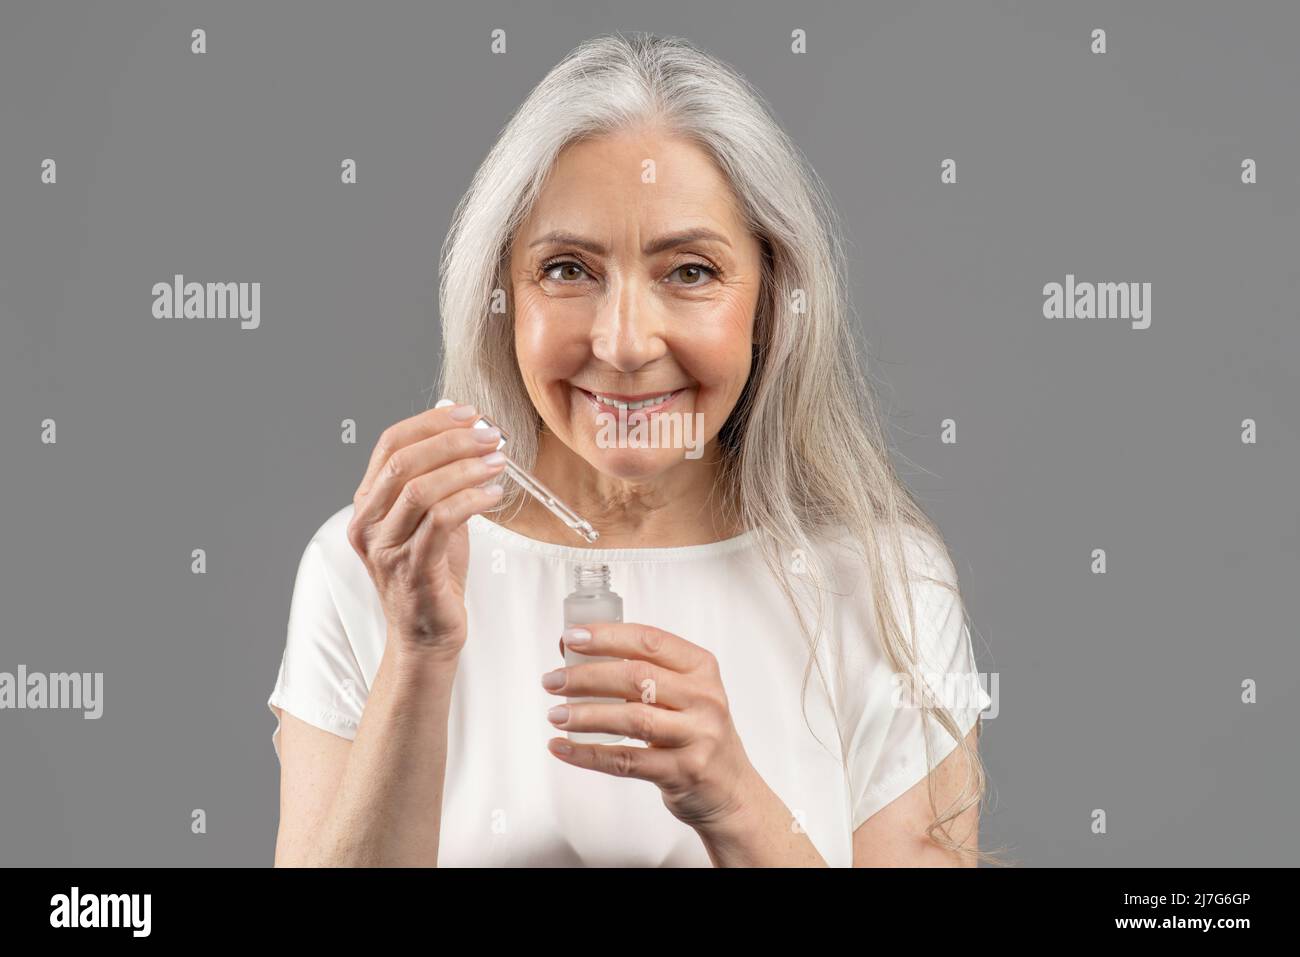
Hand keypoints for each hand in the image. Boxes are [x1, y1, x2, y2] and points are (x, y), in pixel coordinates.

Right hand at [346, 401, 506, 660]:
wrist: (427, 636)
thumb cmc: (434, 574)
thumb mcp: (434, 518)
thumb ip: (443, 479)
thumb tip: (468, 431)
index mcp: (369, 504)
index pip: (390, 444)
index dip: (430, 423)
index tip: (469, 414)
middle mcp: (368, 523)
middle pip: (404, 461)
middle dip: (452, 441)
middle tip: (490, 436)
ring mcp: (386, 548)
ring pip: (421, 489)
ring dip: (465, 468)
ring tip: (498, 463)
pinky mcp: (412, 569)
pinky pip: (441, 521)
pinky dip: (471, 500)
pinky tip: (494, 495)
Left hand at [544, 623, 761, 832]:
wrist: (730, 789)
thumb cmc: (697, 732)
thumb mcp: (683, 693)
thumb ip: (638, 671)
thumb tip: (573, 652)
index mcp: (701, 668)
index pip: (649, 641)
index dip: (606, 637)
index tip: (571, 638)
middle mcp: (704, 699)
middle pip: (636, 677)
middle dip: (585, 677)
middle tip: (552, 681)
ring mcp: (697, 737)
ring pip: (632, 719)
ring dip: (585, 715)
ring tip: (555, 713)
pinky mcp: (683, 772)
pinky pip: (626, 761)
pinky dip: (588, 754)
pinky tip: (562, 747)